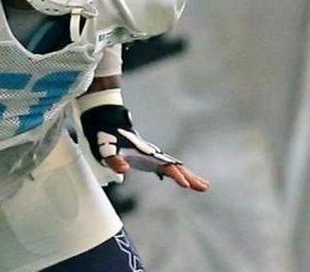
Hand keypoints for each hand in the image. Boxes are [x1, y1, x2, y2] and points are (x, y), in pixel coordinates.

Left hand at [78, 89, 208, 192]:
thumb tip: (124, 169)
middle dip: (189, 176)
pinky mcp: (148, 159)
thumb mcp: (107, 151)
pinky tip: (185, 182)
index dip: (176, 175)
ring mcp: (151, 156)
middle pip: (175, 166)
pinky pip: (167, 168)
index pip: (165, 165)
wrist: (106, 123)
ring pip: (173, 167)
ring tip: (203, 186)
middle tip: (204, 187)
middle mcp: (152, 154)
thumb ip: (114, 161)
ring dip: (188, 176)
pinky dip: (177, 174)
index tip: (186, 185)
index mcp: (146, 154)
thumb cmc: (107, 138)